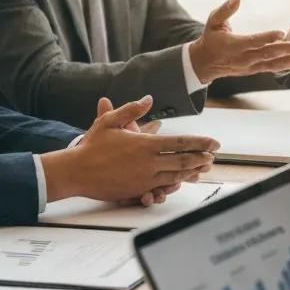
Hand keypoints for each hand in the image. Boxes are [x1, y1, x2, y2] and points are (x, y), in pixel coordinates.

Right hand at [43, 95, 219, 202]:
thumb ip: (131, 110)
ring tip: (204, 168)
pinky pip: (162, 189)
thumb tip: (148, 99)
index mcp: (145, 145)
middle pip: (183, 161)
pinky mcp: (137, 191)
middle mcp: (148, 163)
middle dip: (201, 158)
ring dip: (192, 172)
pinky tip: (182, 182)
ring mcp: (144, 179)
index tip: (214, 142)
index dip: (200, 142)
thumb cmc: (92, 145)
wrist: (75, 172)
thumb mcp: (110, 122)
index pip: (180, 142)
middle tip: (214, 156)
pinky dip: (175, 184)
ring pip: (175, 176)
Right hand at [189, 0, 289, 83]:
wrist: (205, 62)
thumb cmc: (211, 38)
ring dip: (286, 59)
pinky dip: (283, 65)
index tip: (281, 32)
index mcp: (233, 45)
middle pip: (265, 54)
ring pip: (270, 63)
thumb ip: (225, 9)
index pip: (253, 41)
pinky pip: (269, 68)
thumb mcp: (213, 21)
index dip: (267, 38)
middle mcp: (242, 58)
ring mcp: (248, 66)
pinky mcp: (252, 70)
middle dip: (283, 50)